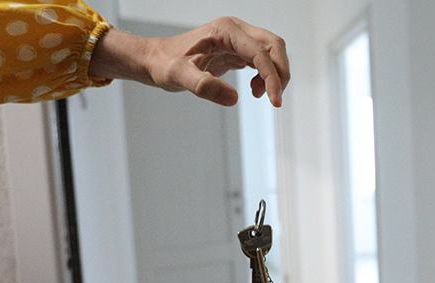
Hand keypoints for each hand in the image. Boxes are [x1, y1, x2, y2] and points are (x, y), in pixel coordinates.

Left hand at [89, 17, 289, 106]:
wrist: (154, 59)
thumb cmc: (163, 64)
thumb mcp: (177, 76)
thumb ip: (203, 86)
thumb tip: (233, 99)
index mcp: (225, 31)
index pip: (260, 52)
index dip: (271, 76)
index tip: (274, 100)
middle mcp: (235, 30)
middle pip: (274, 46)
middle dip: (280, 73)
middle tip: (274, 99)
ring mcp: (237, 39)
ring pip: (271, 52)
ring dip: (274, 74)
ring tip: (258, 94)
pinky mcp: (236, 49)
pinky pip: (262, 60)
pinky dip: (266, 76)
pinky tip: (254, 90)